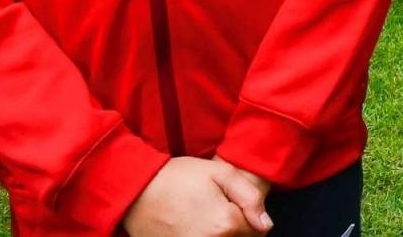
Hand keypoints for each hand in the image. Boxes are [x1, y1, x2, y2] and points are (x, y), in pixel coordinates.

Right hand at [124, 157, 265, 236]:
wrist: (137, 189)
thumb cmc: (179, 177)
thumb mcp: (220, 173)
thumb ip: (249, 198)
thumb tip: (265, 225)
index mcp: (225, 224)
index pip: (255, 231)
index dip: (248, 216)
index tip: (232, 203)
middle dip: (235, 229)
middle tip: (217, 209)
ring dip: (219, 235)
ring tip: (204, 218)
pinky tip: (191, 227)